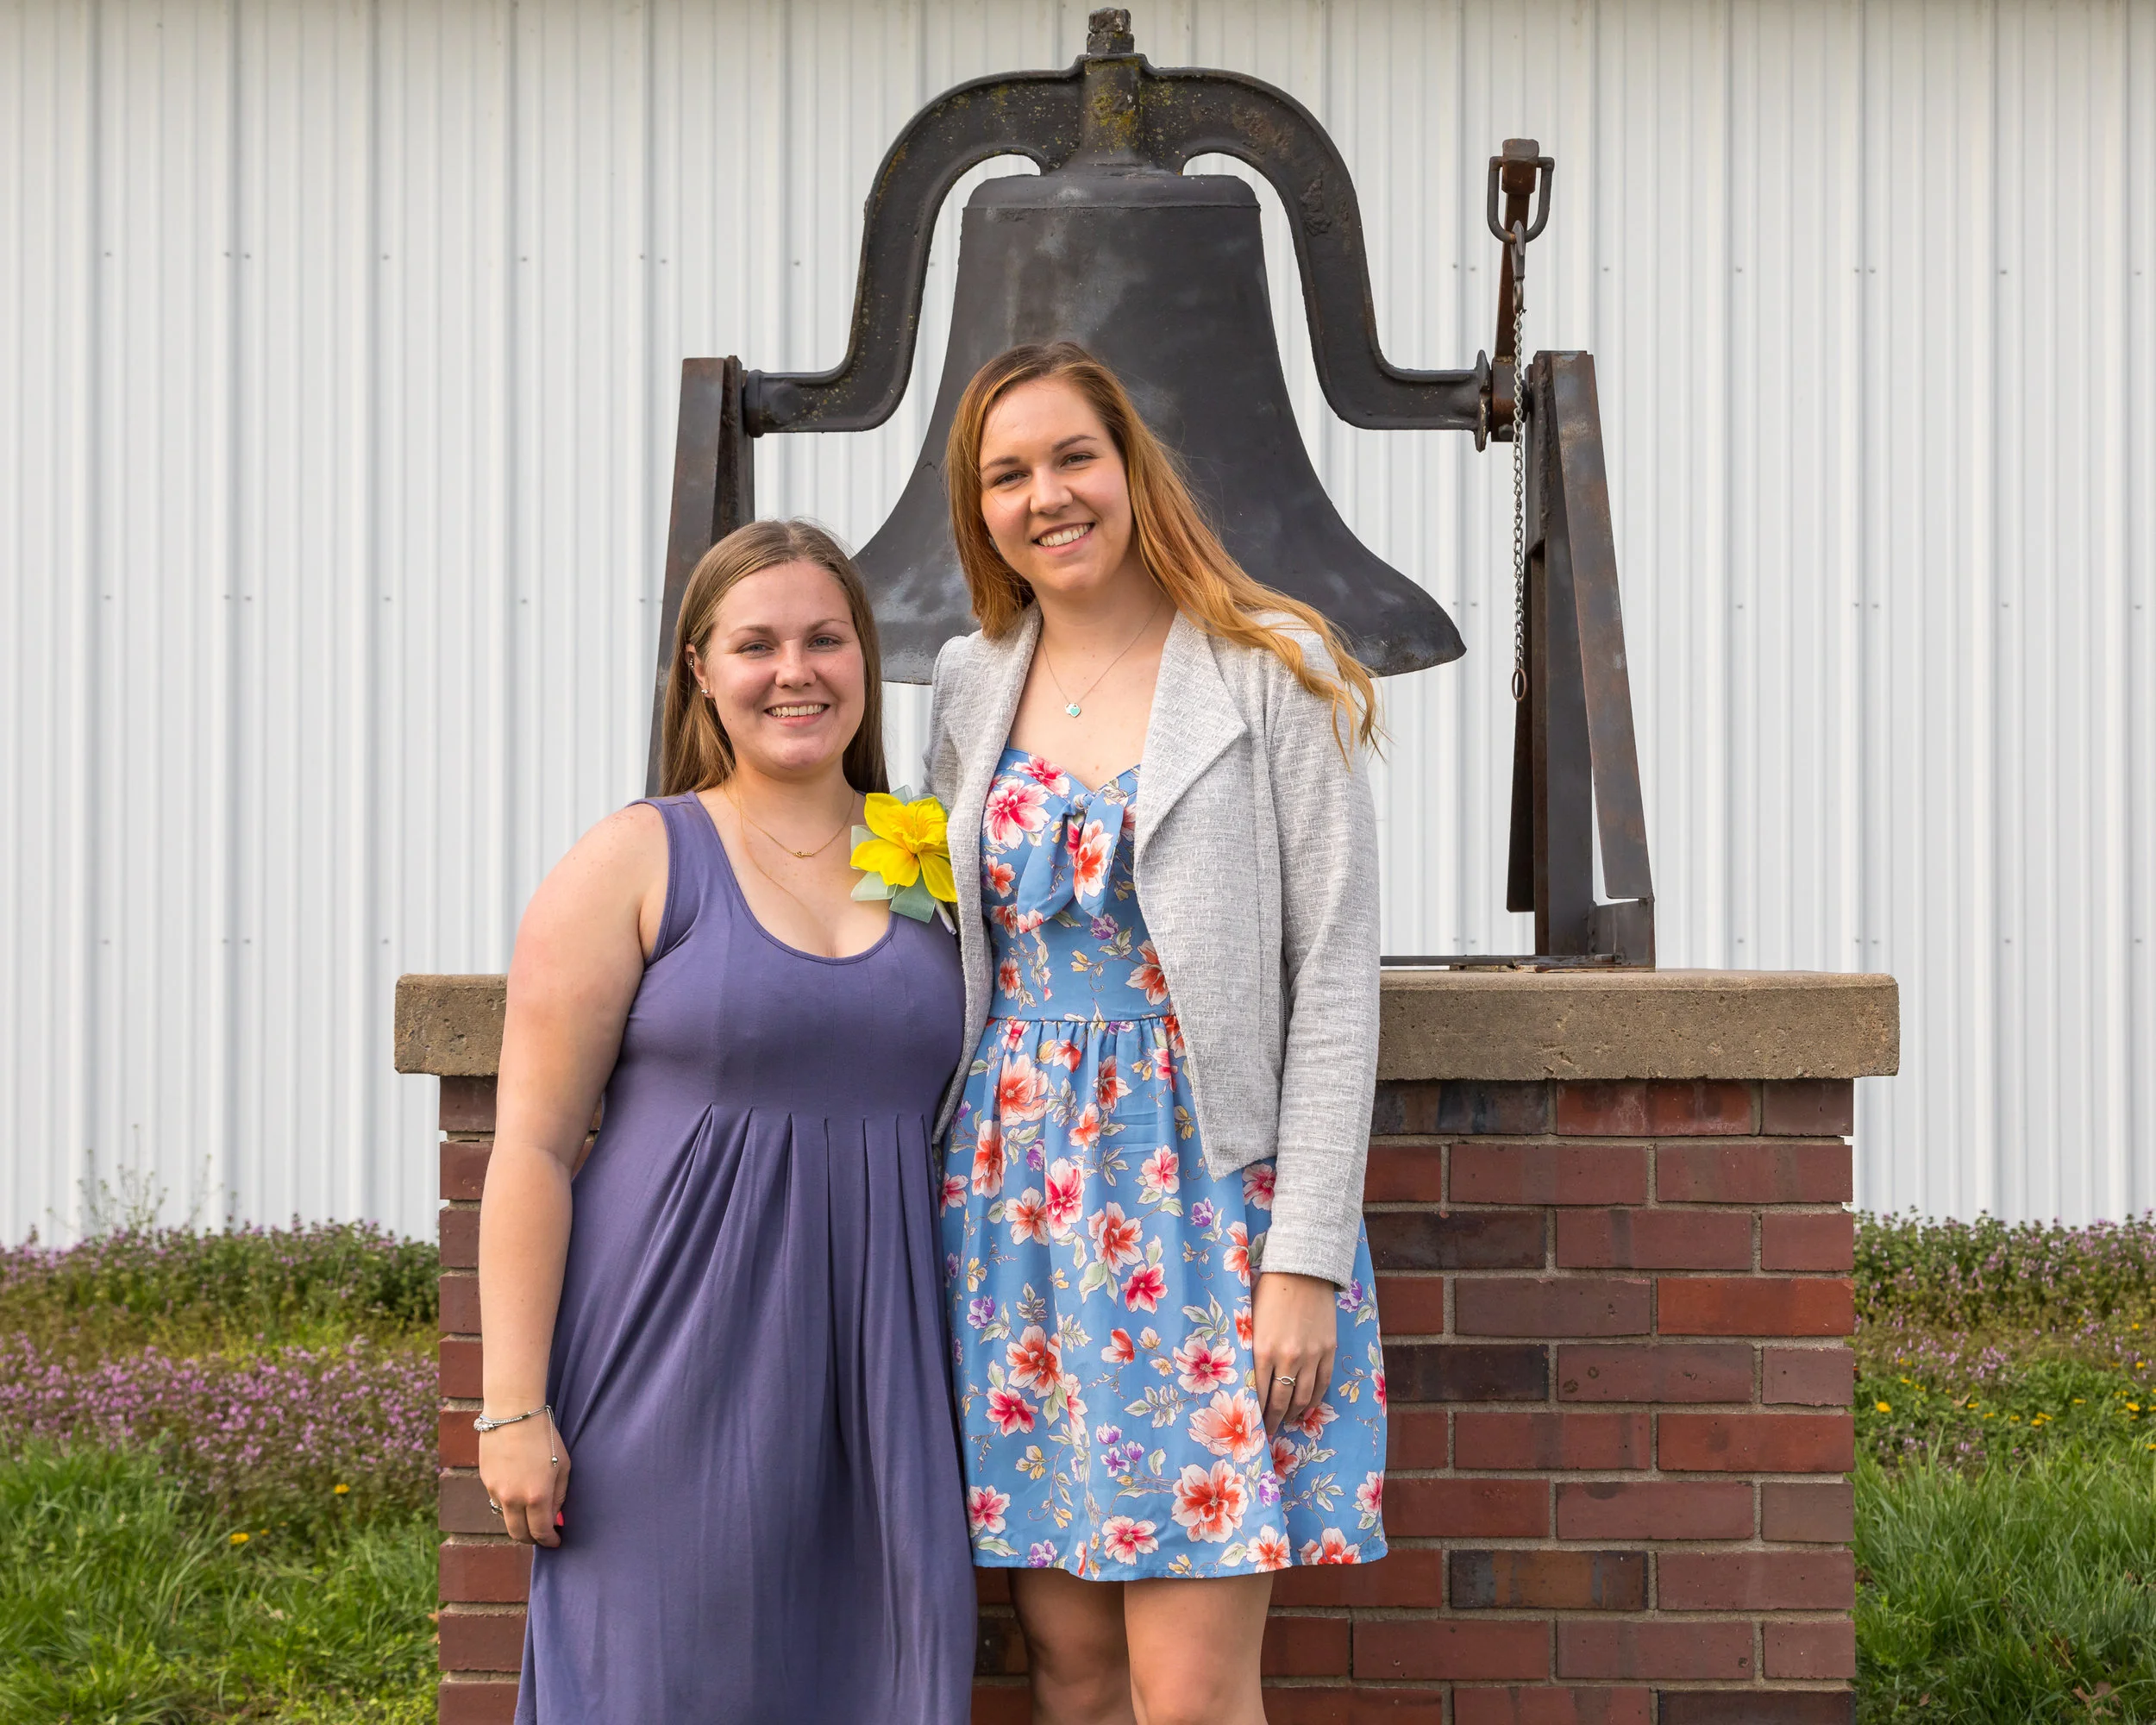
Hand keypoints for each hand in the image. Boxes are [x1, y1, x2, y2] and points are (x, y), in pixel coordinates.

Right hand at [478, 1413, 569, 1546]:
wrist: (513, 1413)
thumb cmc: (545, 1436)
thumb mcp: (563, 1465)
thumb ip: (559, 1495)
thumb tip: (555, 1516)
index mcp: (537, 1496)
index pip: (541, 1532)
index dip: (550, 1541)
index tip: (556, 1542)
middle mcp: (513, 1499)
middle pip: (519, 1534)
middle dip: (532, 1540)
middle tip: (542, 1537)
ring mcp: (495, 1491)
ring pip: (506, 1519)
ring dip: (519, 1523)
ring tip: (531, 1516)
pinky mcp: (485, 1481)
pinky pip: (497, 1501)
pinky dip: (508, 1504)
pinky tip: (518, 1492)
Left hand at [1252, 1271, 1337, 1438]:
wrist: (1303, 1270)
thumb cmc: (1269, 1291)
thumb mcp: (1250, 1320)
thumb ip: (1249, 1349)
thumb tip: (1243, 1378)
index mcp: (1262, 1349)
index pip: (1257, 1392)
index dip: (1254, 1412)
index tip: (1250, 1425)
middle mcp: (1288, 1357)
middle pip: (1280, 1400)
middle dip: (1272, 1419)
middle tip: (1267, 1431)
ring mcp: (1312, 1355)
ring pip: (1303, 1397)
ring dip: (1293, 1413)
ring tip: (1285, 1420)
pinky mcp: (1329, 1350)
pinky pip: (1322, 1383)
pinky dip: (1314, 1400)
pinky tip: (1306, 1407)